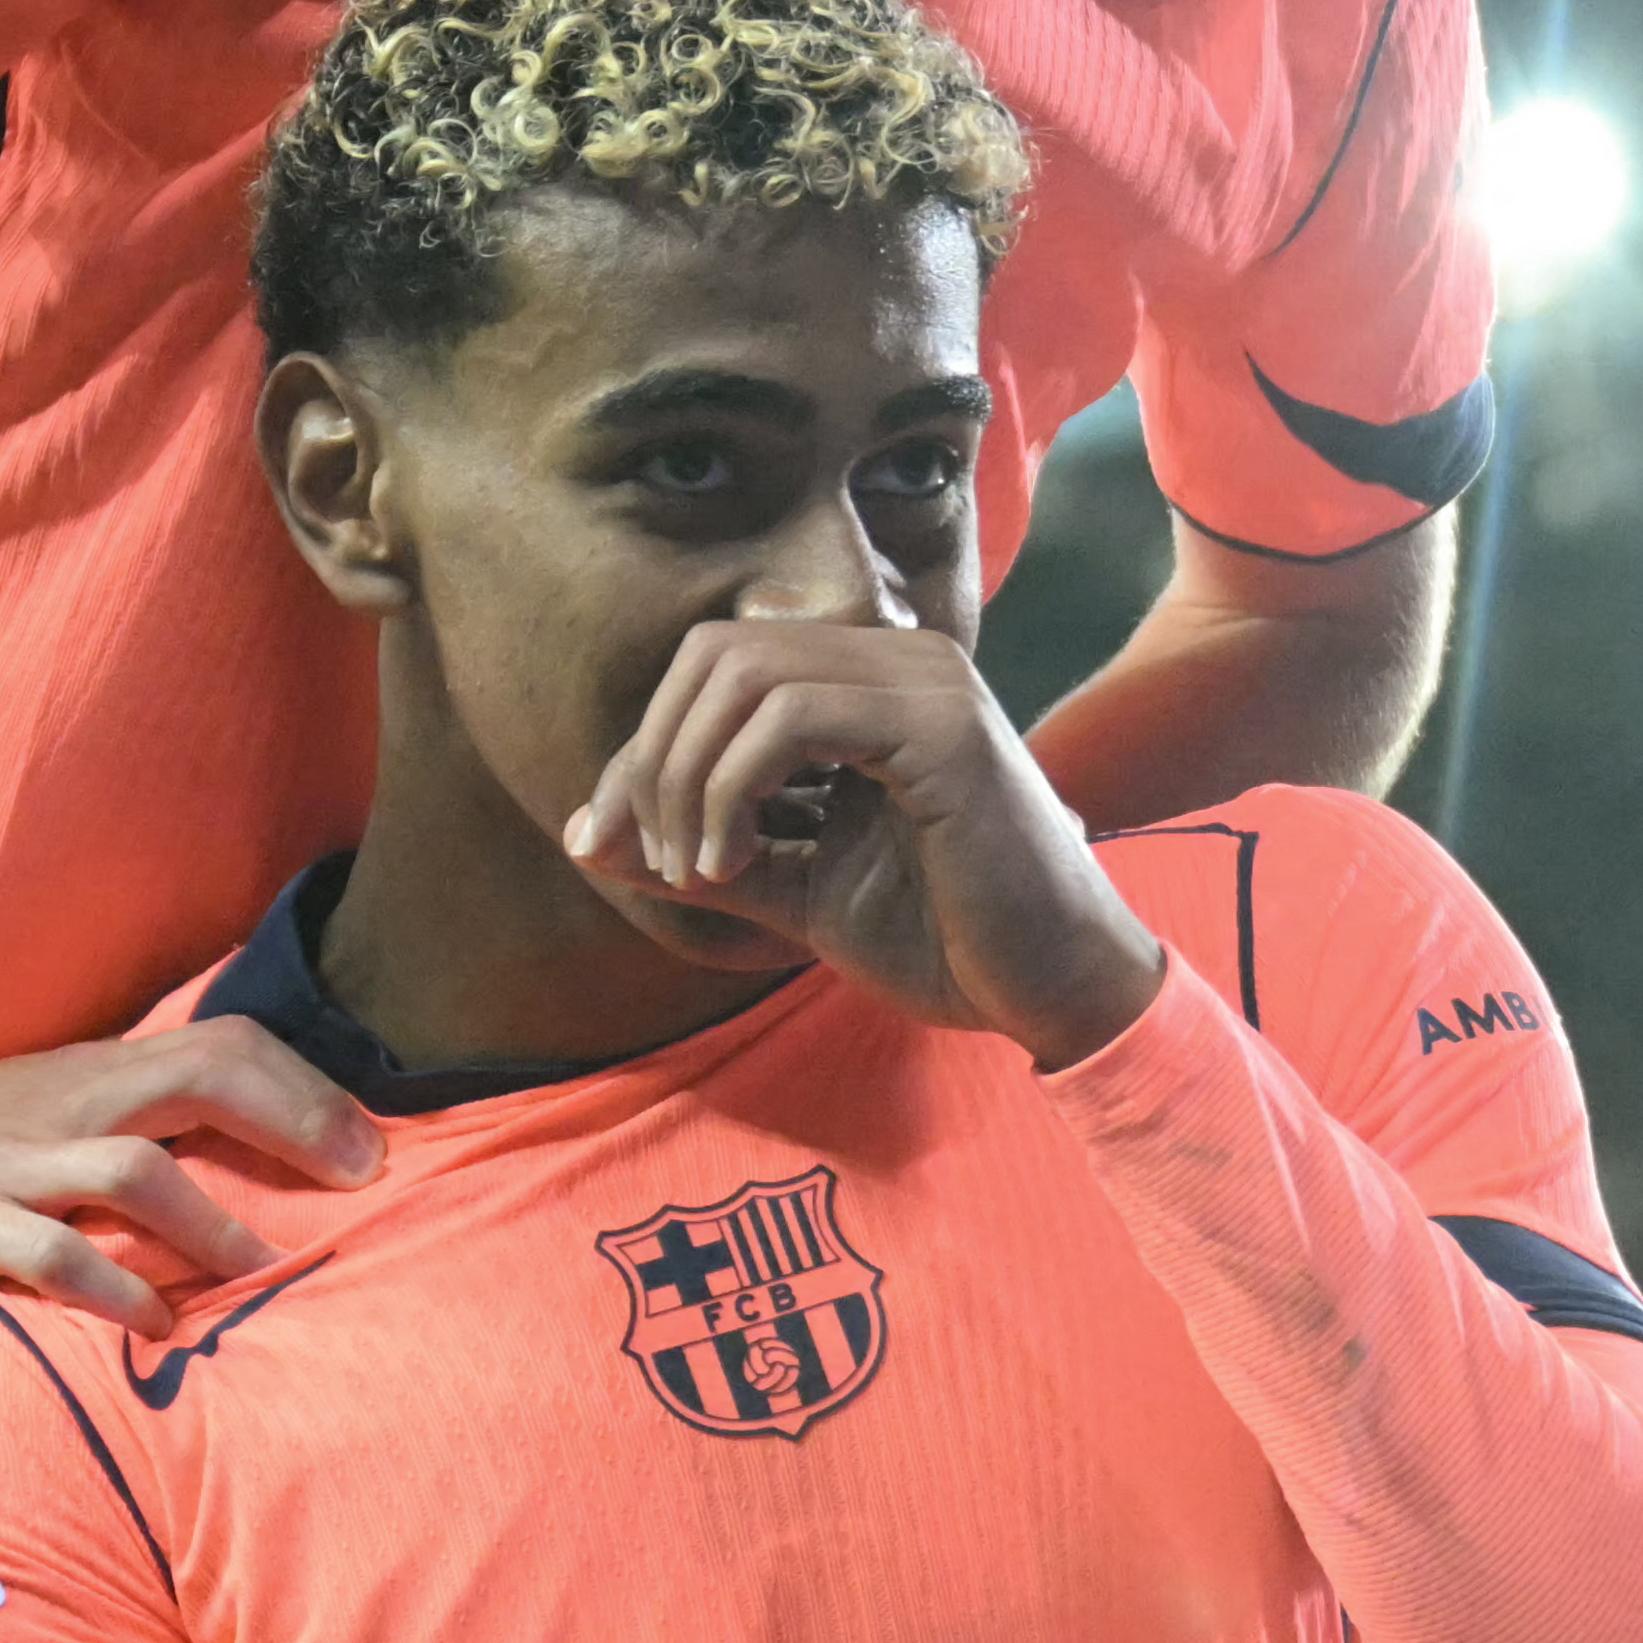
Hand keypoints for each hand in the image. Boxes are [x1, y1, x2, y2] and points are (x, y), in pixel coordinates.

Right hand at [0, 1016, 383, 1321]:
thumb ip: (130, 1129)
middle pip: (201, 1080)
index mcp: (91, 1079)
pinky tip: (156, 1328)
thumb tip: (245, 1169)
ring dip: (211, 1221)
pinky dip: (111, 1287)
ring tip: (265, 1275)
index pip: (221, 1048)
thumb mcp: (43, 1118)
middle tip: (361, 1187)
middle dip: (295, 1125)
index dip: (306, 1091)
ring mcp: (7, 1168)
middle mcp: (62, 1109)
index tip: (371, 1151)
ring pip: (133, 1168)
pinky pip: (46, 1253)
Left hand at [563, 603, 1165, 1065]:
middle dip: (654, 758)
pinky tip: (733, 864)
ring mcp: (925, 681)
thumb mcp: (796, 889)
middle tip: (652, 859)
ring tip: (697, 870)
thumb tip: (590, 839)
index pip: (718, 665)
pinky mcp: (941, 724)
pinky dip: (732, 788)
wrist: (1053, 990)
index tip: (619, 847)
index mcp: (870, 683)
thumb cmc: (943, 939)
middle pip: (716, 653)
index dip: (647, 748)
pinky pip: (791, 716)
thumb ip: (705, 852)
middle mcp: (899, 658)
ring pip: (745, 674)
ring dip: (687, 778)